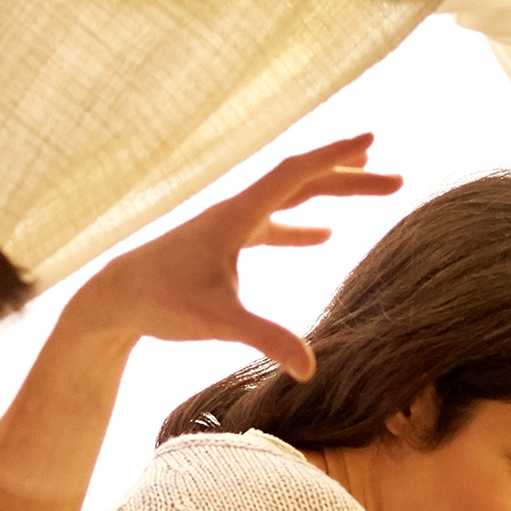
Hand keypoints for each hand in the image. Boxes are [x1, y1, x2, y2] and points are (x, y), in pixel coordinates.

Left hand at [56, 137, 398, 371]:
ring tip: (370, 181)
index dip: (335, 156)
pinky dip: (300, 227)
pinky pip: (272, 228)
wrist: (115, 298)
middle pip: (302, 183)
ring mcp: (229, 228)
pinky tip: (325, 235)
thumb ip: (266, 339)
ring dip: (329, 193)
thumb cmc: (160, 301)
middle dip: (349, 178)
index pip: (295, 173)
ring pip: (289, 201)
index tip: (372, 140)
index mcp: (238, 215)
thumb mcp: (218, 321)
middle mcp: (236, 212)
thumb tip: (310, 370)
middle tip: (395, 178)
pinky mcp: (223, 247)